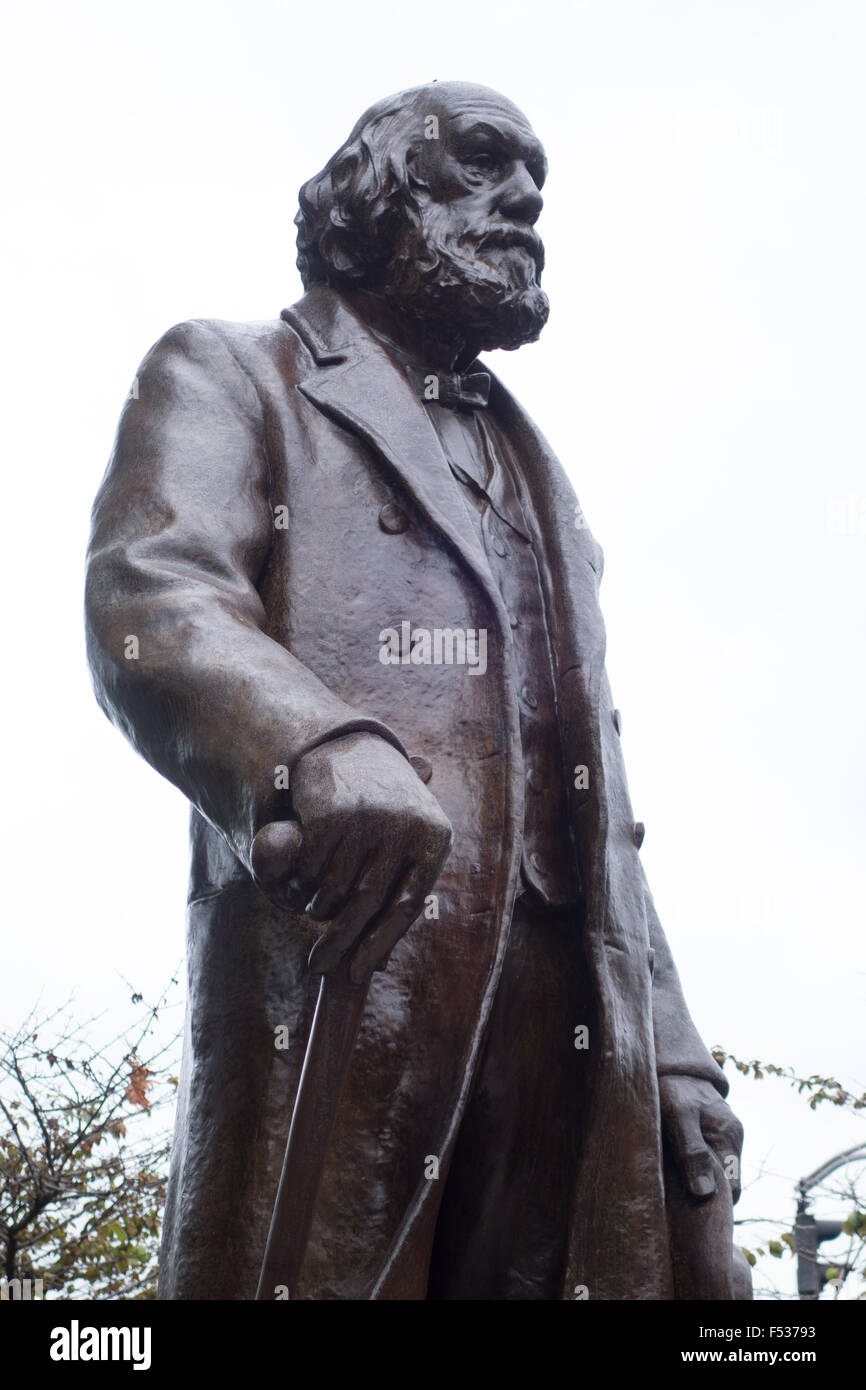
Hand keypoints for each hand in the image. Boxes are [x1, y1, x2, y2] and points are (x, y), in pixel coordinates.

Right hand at [275, 732, 451, 982]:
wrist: (341, 745)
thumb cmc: (372, 810)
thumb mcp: (397, 843)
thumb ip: (390, 894)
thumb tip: (378, 964)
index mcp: (434, 836)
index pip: (407, 905)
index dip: (379, 945)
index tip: (356, 974)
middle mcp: (407, 825)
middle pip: (367, 905)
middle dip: (339, 944)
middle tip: (317, 969)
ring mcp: (369, 818)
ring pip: (333, 892)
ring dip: (316, 907)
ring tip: (313, 902)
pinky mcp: (330, 813)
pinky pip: (309, 873)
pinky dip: (299, 882)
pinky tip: (300, 870)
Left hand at [658, 1075, 743, 1204]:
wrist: (666, 1059)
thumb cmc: (672, 1087)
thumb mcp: (679, 1116)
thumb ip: (692, 1152)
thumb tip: (704, 1193)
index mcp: (729, 1136)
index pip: (732, 1190)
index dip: (715, 1206)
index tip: (691, 1214)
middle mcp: (730, 1137)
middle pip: (724, 1183)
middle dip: (704, 1196)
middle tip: (676, 1205)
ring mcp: (720, 1133)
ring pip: (713, 1171)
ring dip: (695, 1182)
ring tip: (671, 1188)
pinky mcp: (706, 1129)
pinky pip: (704, 1158)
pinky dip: (690, 1168)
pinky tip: (671, 1170)